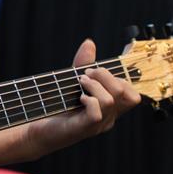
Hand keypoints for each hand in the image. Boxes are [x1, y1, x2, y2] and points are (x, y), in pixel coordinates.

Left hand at [22, 39, 140, 158]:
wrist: (39, 130)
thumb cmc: (58, 106)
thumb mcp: (73, 81)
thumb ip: (84, 63)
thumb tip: (90, 42)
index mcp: (111, 108)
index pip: (132, 95)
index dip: (126, 77)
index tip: (105, 66)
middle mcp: (108, 117)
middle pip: (126, 93)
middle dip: (106, 75)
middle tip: (86, 74)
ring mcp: (98, 125)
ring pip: (111, 100)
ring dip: (94, 84)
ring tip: (80, 82)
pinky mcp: (84, 129)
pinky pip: (97, 112)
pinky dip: (89, 99)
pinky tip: (79, 98)